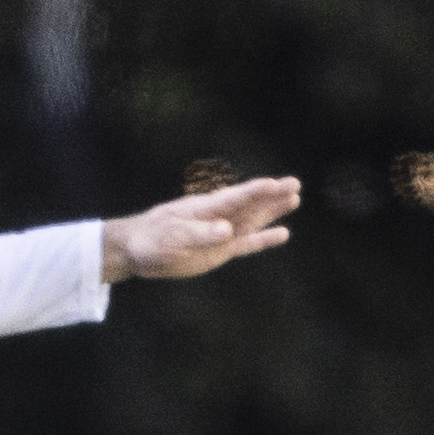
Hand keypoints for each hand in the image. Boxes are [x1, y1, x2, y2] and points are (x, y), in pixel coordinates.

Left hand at [101, 177, 300, 282]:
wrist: (138, 251)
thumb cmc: (152, 238)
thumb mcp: (173, 236)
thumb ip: (200, 233)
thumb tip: (226, 231)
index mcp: (205, 208)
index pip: (235, 197)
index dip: (255, 191)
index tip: (275, 183)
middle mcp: (218, 217)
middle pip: (249, 204)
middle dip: (271, 195)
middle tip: (295, 184)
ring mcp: (221, 233)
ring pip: (252, 220)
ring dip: (272, 211)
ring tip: (295, 199)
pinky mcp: (220, 251)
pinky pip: (246, 244)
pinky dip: (263, 239)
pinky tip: (282, 233)